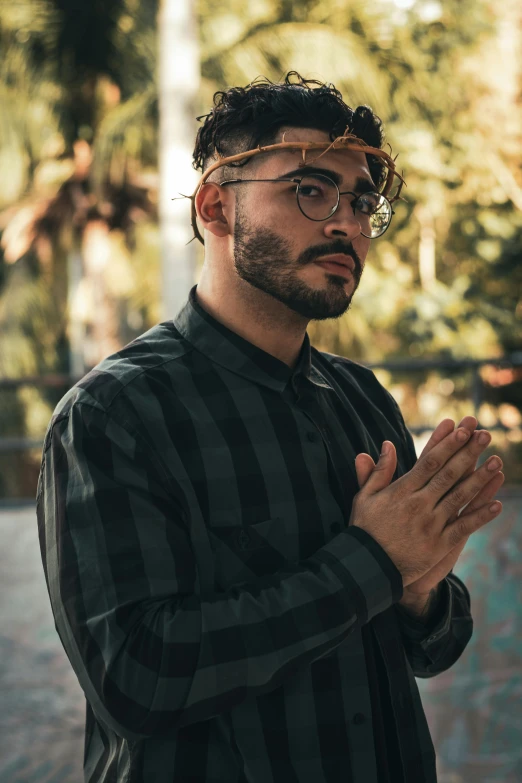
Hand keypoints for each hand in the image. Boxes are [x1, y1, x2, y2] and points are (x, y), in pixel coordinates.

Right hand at [354, 416, 504, 595]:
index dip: (448, 444)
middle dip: (468, 452)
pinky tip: (496, 504)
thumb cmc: (365, 530)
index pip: (430, 461)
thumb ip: (378, 471)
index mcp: (402, 490)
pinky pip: (463, 528)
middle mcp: (419, 504)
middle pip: (448, 474)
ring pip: (460, 497)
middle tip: (485, 434)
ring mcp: (430, 524)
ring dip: (480, 478)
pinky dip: (480, 516)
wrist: (368, 567)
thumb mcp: (365, 497)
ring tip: (496, 461)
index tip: (462, 429)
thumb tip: (387, 444)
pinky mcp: (438, 545)